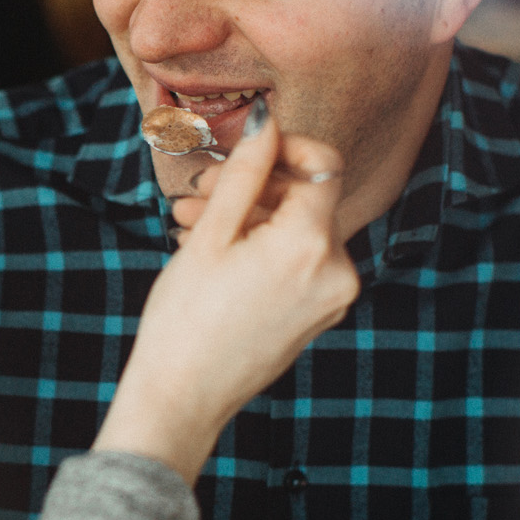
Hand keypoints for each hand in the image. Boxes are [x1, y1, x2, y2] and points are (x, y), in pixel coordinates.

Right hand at [94, 117, 358, 481]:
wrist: (182, 398)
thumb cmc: (186, 318)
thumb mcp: (211, 235)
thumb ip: (245, 172)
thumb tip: (267, 121)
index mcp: (311, 246)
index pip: (324, 165)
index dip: (287, 145)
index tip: (247, 147)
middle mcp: (337, 272)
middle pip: (307, 199)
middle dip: (254, 185)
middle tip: (199, 189)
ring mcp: (332, 298)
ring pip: (298, 230)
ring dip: (250, 217)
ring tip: (190, 222)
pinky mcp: (320, 315)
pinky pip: (298, 262)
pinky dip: (262, 248)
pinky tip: (213, 251)